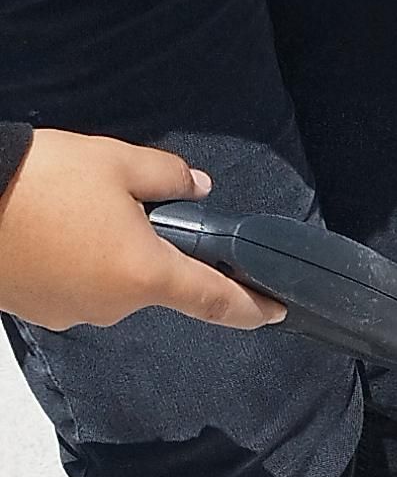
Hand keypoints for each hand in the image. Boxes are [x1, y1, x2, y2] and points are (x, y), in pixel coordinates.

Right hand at [0, 134, 284, 334]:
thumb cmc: (42, 180)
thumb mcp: (117, 162)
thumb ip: (168, 177)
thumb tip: (197, 187)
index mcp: (146, 274)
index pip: (216, 301)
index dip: (252, 307)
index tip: (276, 310)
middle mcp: (115, 306)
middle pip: (155, 282)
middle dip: (152, 246)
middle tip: (126, 201)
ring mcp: (75, 313)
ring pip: (113, 282)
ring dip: (110, 251)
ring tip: (76, 206)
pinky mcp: (41, 311)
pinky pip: (77, 285)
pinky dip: (77, 261)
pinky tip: (54, 226)